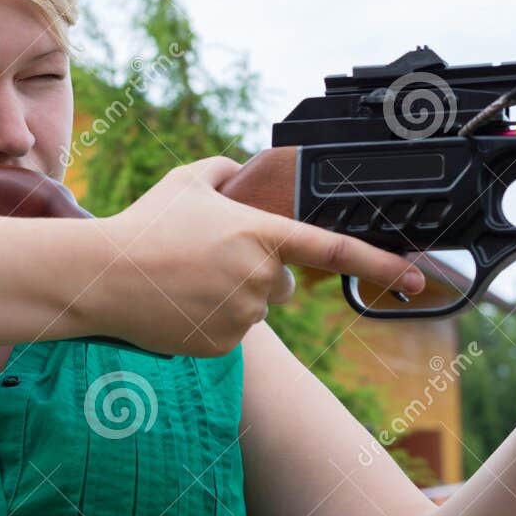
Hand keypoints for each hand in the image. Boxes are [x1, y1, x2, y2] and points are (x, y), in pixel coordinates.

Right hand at [87, 157, 425, 356]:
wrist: (100, 276)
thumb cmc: (145, 224)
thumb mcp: (188, 180)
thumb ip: (226, 169)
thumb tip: (243, 170)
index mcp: (261, 234)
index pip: (334, 250)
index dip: (380, 264)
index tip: (414, 277)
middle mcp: (260, 278)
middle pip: (284, 282)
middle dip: (260, 272)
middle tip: (209, 259)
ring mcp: (243, 316)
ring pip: (257, 308)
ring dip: (232, 296)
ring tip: (185, 280)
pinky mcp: (223, 346)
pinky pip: (233, 333)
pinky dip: (212, 321)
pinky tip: (180, 305)